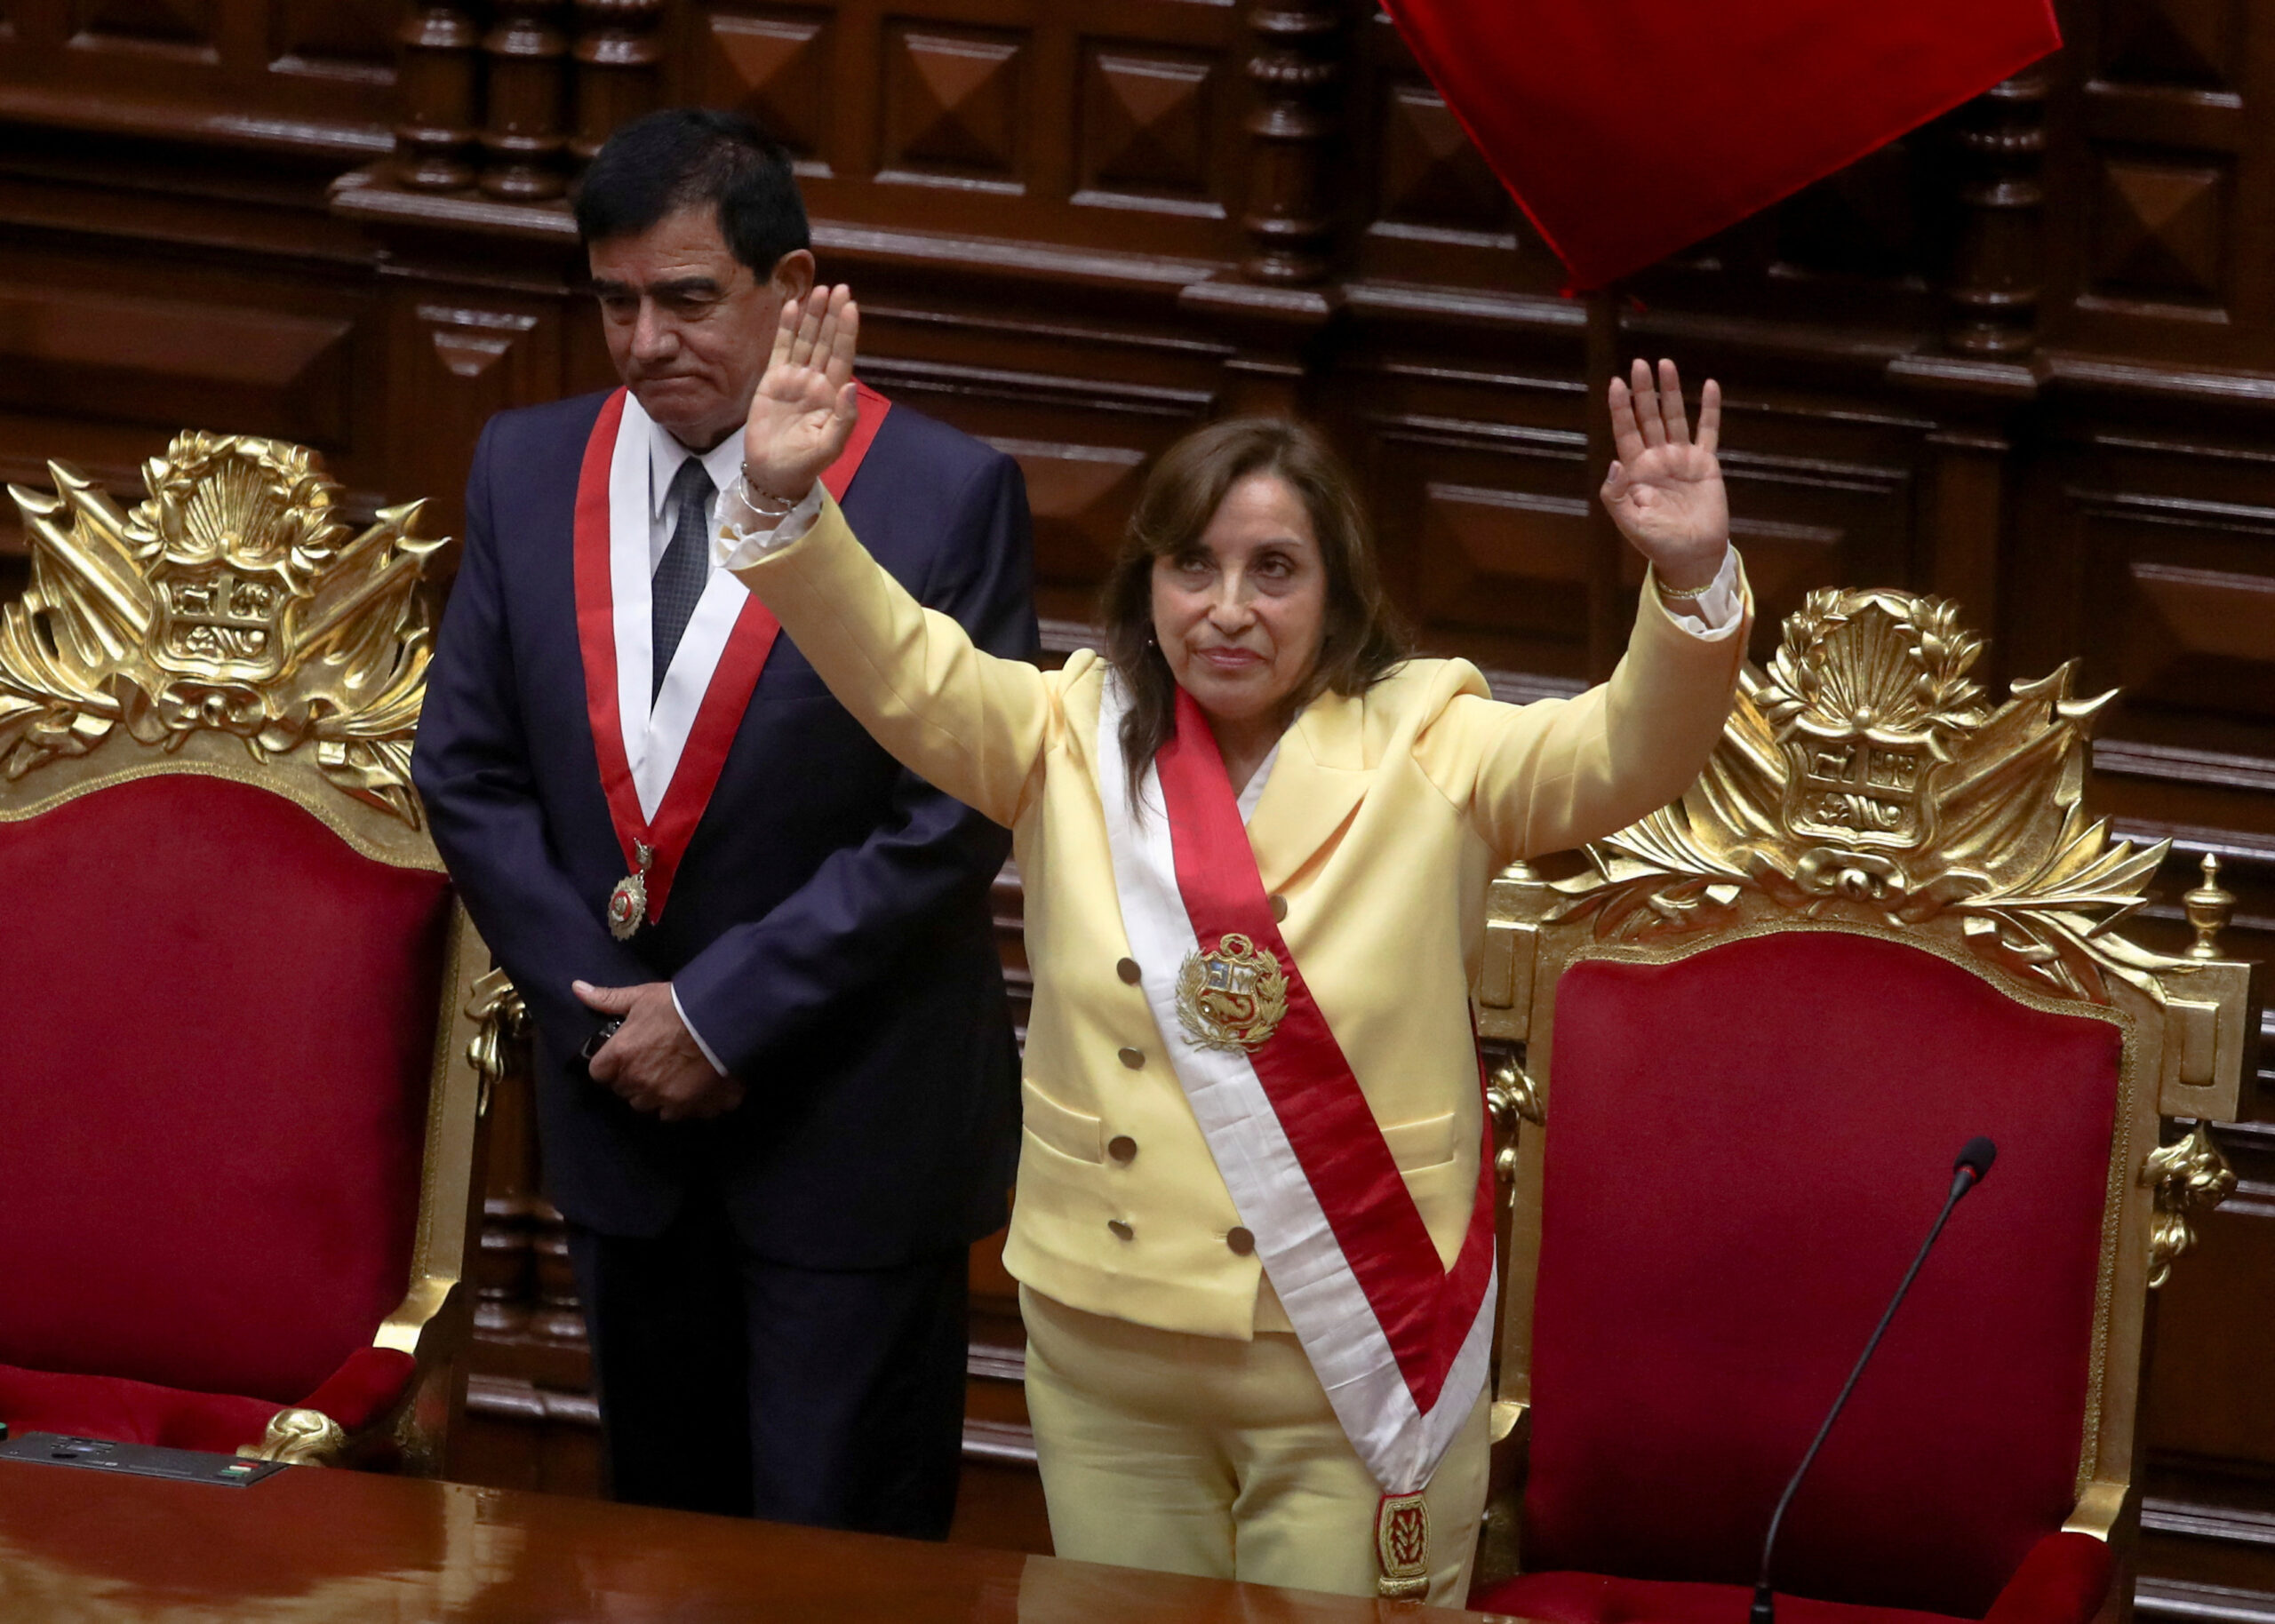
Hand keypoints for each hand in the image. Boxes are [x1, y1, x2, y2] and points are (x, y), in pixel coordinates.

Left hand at [572, 980, 745, 1122]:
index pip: (599, 1073)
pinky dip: (684, 1104)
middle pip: (624, 1091)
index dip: (611, 1064)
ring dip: (657, 1094)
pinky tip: (695, 1086)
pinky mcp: (689, 1108)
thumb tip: (577, 988)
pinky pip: (678, 1114)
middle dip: (635, 1079)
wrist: (724, 1019)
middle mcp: (637, 1082)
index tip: (625, 1055)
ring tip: (675, 1075)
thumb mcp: (642, 997)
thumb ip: (608, 999)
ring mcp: (663, 1098)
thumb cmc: (680, 1005)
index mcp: (620, 1056)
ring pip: (650, 1106)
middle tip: (655, 1060)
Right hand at [740, 283, 860, 503]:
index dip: (846, 331)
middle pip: (826, 341)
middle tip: (839, 288)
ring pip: (806, 340)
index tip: (850, 306)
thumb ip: (845, 417)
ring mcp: (795, 379)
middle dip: (832, 315)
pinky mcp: (773, 380)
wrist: (774, 473)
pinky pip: (782, 348)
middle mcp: (816, 381)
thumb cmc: (805, 463)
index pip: (842, 356)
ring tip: (819, 290)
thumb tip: (850, 385)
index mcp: (833, 394)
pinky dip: (787, 328)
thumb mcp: (830, 445)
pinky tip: (791, 307)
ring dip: (812, 316)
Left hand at [1601, 358, 1728, 592]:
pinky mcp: (1705, 463)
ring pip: (1674, 417)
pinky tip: (1709, 386)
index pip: (1625, 431)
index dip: (1620, 408)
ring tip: (1665, 365)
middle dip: (1643, 391)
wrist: (1692, 555)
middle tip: (1639, 363)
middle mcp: (1656, 458)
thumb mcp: (1629, 522)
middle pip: (1648, 416)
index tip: (1615, 383)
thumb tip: (1614, 463)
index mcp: (1635, 470)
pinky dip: (1709, 410)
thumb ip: (1615, 495)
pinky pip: (1708, 431)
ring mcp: (1681, 458)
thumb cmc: (1657, 542)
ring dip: (1670, 392)